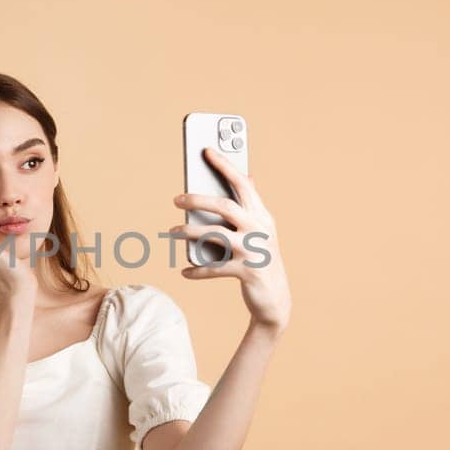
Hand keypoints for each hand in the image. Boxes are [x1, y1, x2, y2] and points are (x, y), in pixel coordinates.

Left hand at [170, 147, 292, 332]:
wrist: (276, 299)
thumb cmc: (262, 260)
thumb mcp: (262, 230)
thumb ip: (252, 206)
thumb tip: (247, 176)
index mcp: (262, 215)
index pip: (243, 183)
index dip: (225, 165)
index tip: (206, 150)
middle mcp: (260, 229)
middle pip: (225, 206)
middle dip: (198, 199)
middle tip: (176, 199)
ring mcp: (254, 251)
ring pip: (215, 235)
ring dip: (190, 232)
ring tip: (172, 232)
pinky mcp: (246, 272)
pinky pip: (214, 268)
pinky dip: (198, 270)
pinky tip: (185, 271)